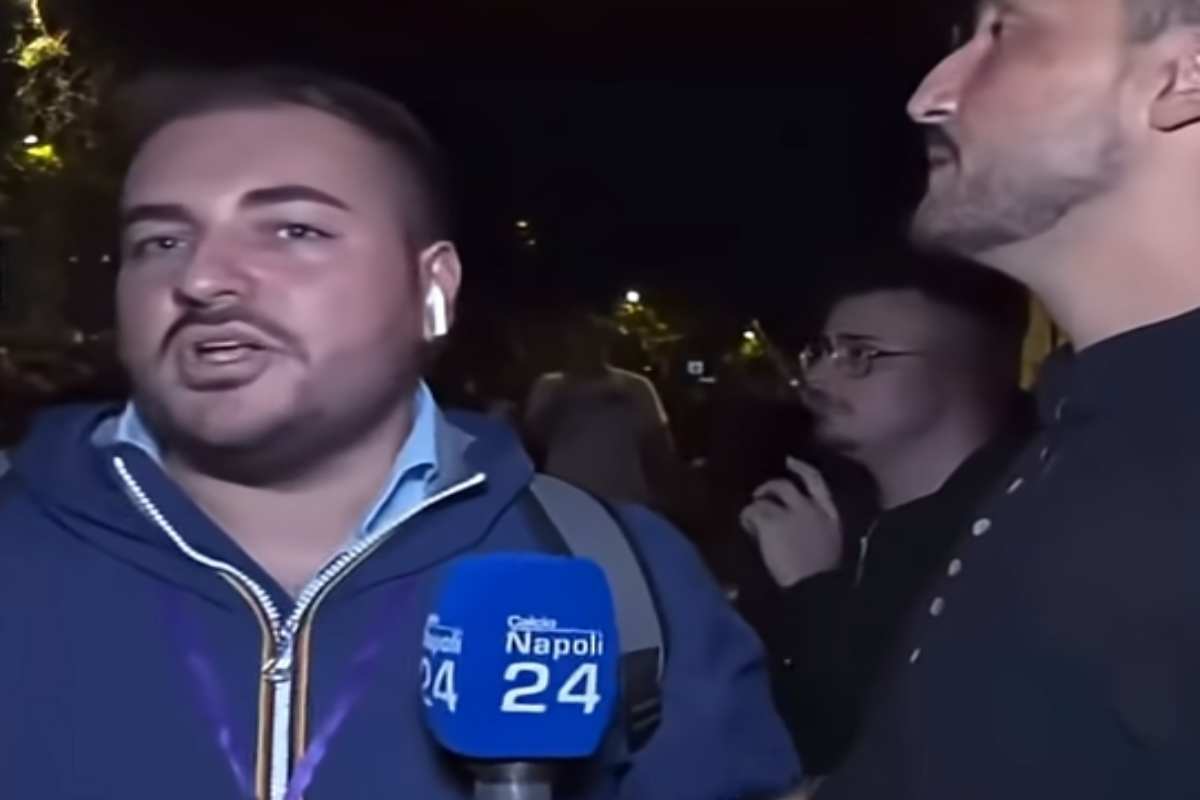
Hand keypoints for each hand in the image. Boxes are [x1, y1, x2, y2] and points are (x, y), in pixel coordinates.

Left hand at [740, 457, 841, 587]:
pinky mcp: (772, 520)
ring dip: (756, 506)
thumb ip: (817, 531)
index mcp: (830, 517)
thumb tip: (796, 527)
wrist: (813, 590)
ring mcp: (791, 512)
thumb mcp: (828, 548)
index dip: (802, 468)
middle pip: (785, 485)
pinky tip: (747, 528)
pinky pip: (753, 510)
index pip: (817, 482)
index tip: (791, 460)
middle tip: (759, 495)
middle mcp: (811, 508)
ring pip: (766, 497)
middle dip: (769, 487)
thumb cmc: (821, 578)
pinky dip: (747, 518)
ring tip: (750, 519)